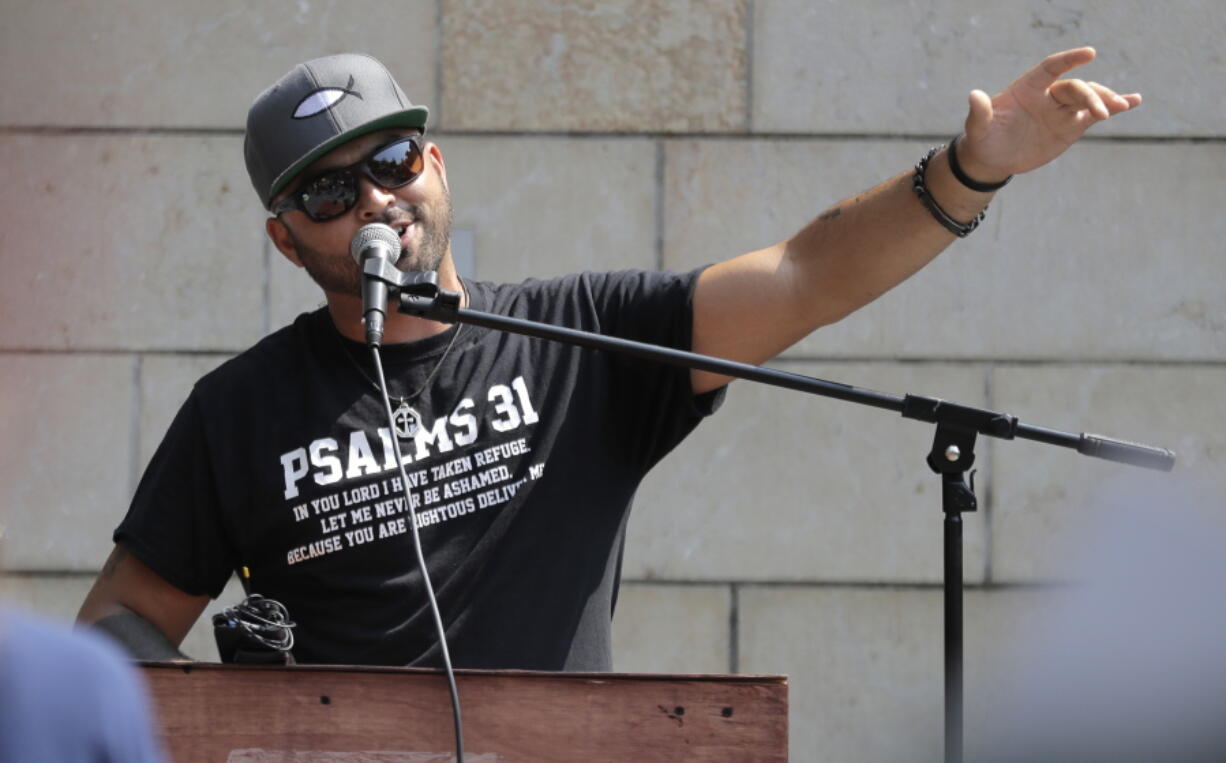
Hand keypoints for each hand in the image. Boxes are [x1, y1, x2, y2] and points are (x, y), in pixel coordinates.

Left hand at [957, 47, 1140, 181]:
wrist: (992, 158)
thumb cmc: (983, 138)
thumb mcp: (977, 128)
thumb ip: (979, 112)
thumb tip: (973, 95)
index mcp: (1028, 88)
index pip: (1051, 68)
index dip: (1069, 60)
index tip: (1089, 53)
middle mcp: (1048, 95)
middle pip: (1075, 88)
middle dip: (1090, 97)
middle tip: (1101, 112)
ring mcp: (1062, 110)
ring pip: (1089, 98)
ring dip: (1106, 100)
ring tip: (1124, 106)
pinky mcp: (1071, 126)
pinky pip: (1095, 114)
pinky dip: (1115, 107)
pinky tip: (1134, 102)